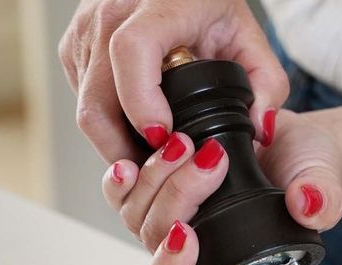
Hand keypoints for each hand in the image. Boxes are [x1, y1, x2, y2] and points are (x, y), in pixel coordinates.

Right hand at [59, 0, 288, 162]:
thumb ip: (268, 83)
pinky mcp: (73, 50)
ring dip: (114, 143)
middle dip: (125, 149)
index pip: (131, 52)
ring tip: (151, 157)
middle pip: (97, 102)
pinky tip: (136, 132)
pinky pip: (83, 100)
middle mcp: (108, 17)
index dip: (141, 102)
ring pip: (86, 108)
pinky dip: (108, 126)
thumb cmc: (207, 3)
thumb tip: (260, 130)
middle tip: (161, 170)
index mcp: (156, 7)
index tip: (163, 136)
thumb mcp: (248, 36)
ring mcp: (84, 34)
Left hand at [100, 109, 341, 264]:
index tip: (190, 233)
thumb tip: (307, 204)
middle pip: (154, 244)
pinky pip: (124, 194)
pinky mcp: (157, 193)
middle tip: (211, 159)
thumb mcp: (326, 186)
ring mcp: (170, 226)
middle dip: (175, 199)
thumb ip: (324, 200)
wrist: (296, 143)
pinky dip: (124, 178)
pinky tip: (135, 156)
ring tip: (188, 142)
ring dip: (155, 179)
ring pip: (135, 216)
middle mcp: (192, 258)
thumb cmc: (311, 176)